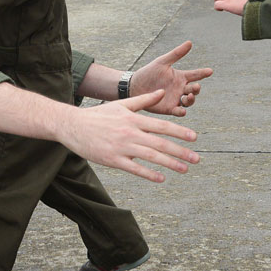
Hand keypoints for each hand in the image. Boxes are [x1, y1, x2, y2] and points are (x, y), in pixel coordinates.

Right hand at [63, 90, 198, 182]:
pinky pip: (134, 168)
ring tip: (184, 169)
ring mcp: (121, 147)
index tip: (194, 138)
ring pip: (150, 156)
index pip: (161, 126)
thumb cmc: (98, 115)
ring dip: (170, 163)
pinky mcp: (112, 159)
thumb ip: (144, 100)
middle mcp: (130, 132)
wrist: (73, 125)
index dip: (179, 132)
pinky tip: (161, 178)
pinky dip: (148, 173)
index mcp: (133, 118)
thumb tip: (162, 92)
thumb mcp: (121, 105)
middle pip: (160, 142)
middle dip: (180, 151)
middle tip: (197, 159)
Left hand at [131, 41, 211, 116]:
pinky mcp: (169, 108)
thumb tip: (190, 42)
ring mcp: (176, 99)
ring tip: (189, 96)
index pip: (195, 75)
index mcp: (180, 77)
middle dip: (196, 89)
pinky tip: (182, 110)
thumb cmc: (149, 73)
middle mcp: (180, 88)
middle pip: (194, 89)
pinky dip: (182, 112)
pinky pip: (179, 111)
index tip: (210, 71)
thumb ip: (176, 54)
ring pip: (189, 101)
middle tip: (195, 86)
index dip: (203, 73)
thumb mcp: (162, 62)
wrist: (135, 86)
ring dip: (191, 100)